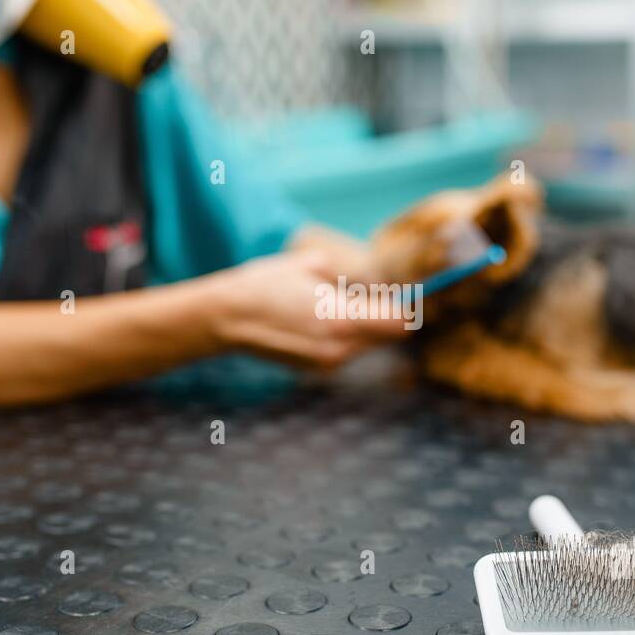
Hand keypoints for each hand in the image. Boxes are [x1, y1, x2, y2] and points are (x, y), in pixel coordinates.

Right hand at [208, 250, 407, 369]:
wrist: (226, 318)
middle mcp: (340, 347)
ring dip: (366, 327)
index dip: (408, 306)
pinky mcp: (319, 369)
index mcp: (342, 318)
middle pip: (388, 335)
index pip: (399, 322)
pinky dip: (347, 337)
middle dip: (386, 316)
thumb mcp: (313, 265)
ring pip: (369, 344)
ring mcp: (329, 362)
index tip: (408, 292)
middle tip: (373, 293)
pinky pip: (349, 351)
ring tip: (338, 304)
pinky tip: (320, 320)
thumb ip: (352, 277)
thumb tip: (380, 281)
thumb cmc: (267, 283)